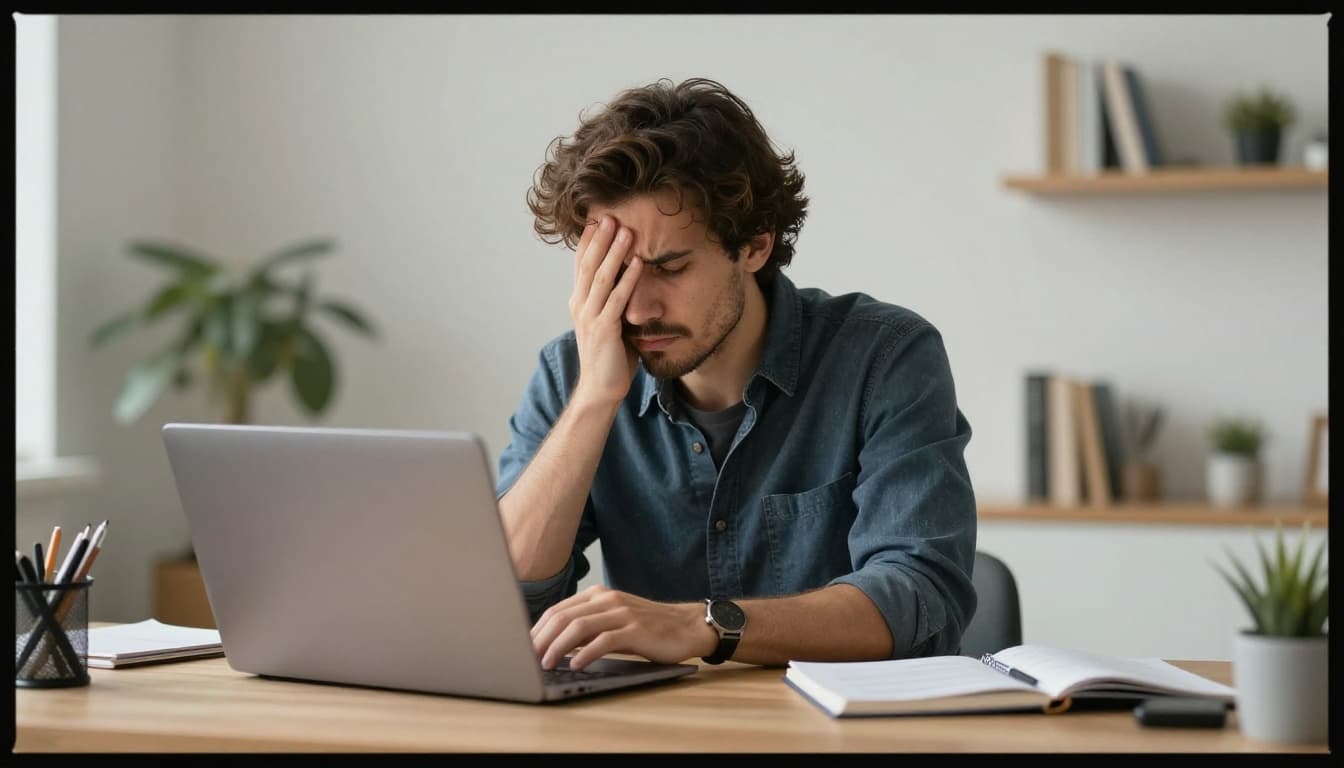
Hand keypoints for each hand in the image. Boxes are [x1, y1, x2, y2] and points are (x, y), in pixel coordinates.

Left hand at [531, 585, 715, 670]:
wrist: (686, 626)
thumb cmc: (647, 628)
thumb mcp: (613, 622)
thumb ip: (588, 628)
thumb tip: (554, 644)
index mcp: (599, 595)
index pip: (558, 610)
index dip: (537, 630)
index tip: (524, 647)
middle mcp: (608, 600)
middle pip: (563, 616)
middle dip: (541, 639)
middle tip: (527, 658)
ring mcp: (622, 613)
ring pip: (579, 626)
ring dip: (558, 647)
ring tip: (546, 664)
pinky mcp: (635, 629)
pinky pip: (604, 640)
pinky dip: (586, 653)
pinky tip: (576, 665)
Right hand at [569, 215, 643, 406]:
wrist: (600, 389)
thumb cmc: (610, 356)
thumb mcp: (610, 322)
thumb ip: (614, 301)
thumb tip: (630, 279)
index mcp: (579, 302)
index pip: (581, 264)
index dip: (589, 241)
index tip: (599, 218)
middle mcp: (580, 306)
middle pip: (587, 265)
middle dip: (600, 239)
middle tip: (610, 215)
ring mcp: (589, 318)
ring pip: (600, 277)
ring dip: (614, 252)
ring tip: (626, 231)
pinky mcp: (604, 331)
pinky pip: (616, 299)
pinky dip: (628, 279)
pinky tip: (638, 263)